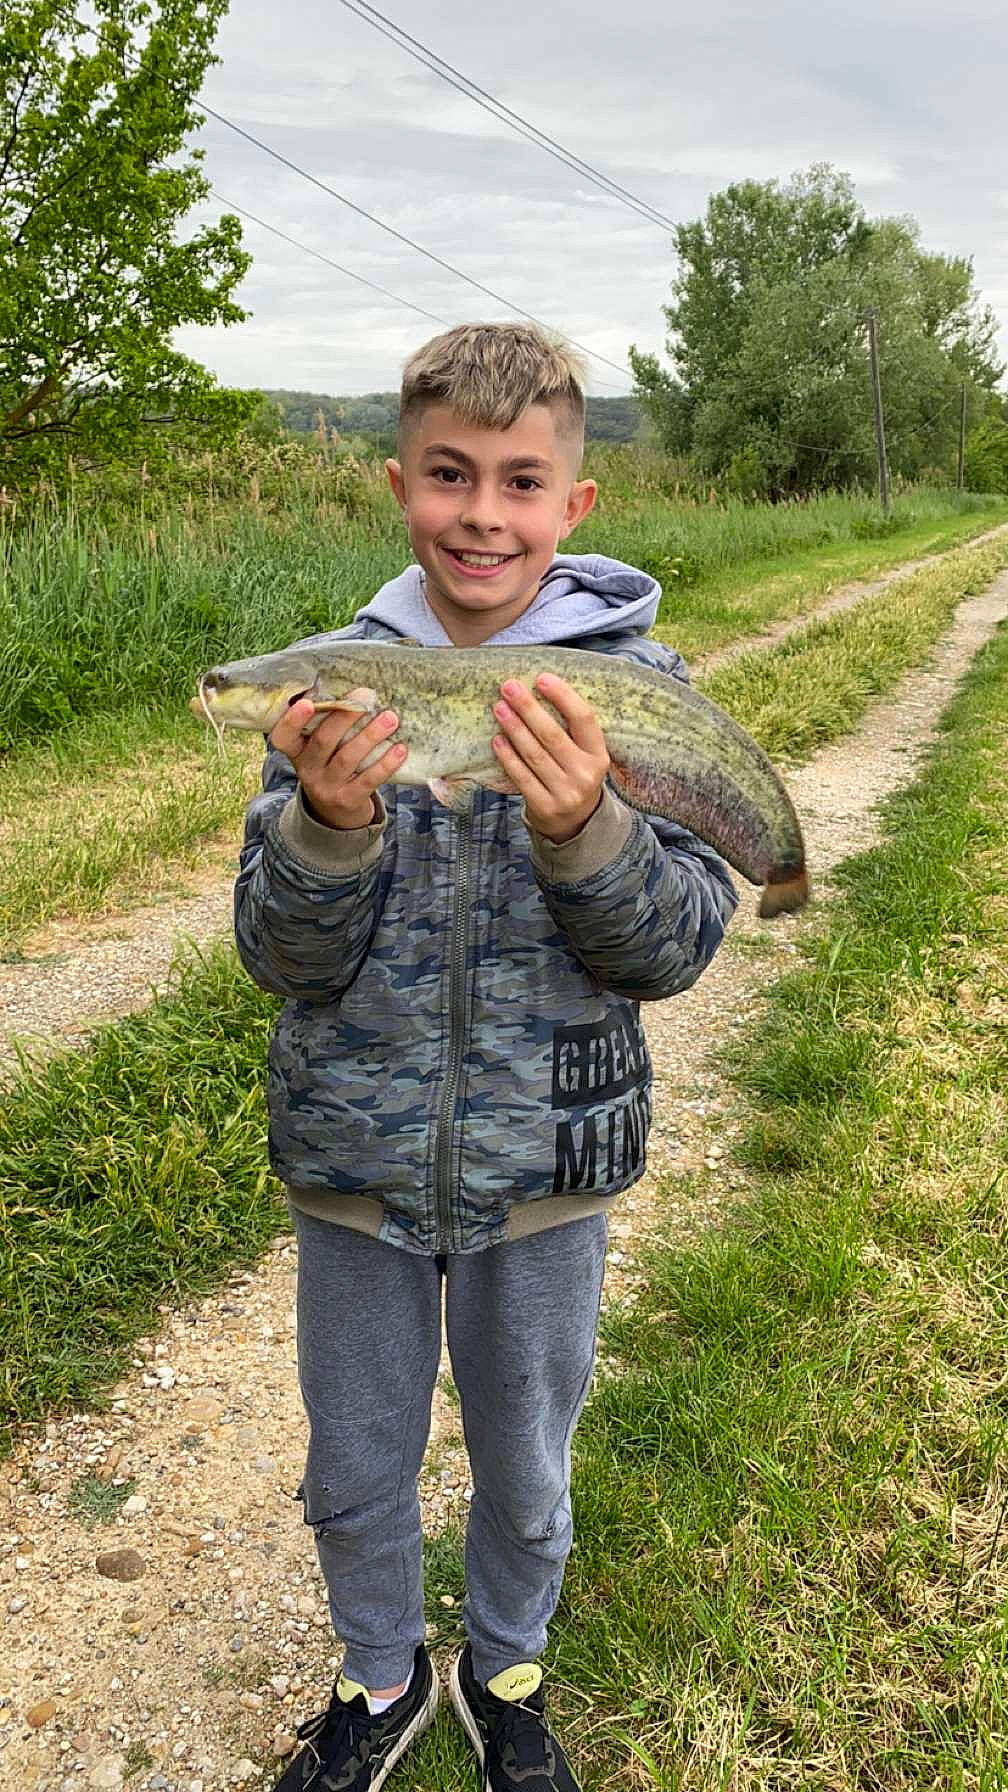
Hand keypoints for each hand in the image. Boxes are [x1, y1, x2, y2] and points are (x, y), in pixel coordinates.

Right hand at [269, 691, 407, 828]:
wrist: (336, 813)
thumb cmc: (332, 767)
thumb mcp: (320, 751)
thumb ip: (329, 727)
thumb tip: (358, 693)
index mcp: (297, 752)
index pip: (283, 737)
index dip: (292, 720)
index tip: (305, 702)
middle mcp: (308, 770)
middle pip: (323, 740)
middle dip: (344, 717)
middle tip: (366, 697)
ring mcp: (327, 787)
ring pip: (347, 758)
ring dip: (370, 736)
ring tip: (390, 719)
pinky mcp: (348, 800)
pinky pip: (368, 779)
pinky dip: (385, 763)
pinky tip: (400, 749)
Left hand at [490, 674, 609, 843]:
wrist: (576, 823)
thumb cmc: (575, 777)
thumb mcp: (585, 755)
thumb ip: (570, 730)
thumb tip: (540, 689)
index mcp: (599, 755)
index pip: (583, 719)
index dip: (563, 696)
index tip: (542, 678)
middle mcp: (586, 774)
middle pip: (552, 735)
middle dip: (528, 708)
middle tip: (509, 687)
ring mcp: (566, 793)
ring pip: (534, 755)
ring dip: (514, 729)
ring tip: (499, 708)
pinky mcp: (546, 807)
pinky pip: (522, 777)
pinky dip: (508, 757)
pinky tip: (497, 740)